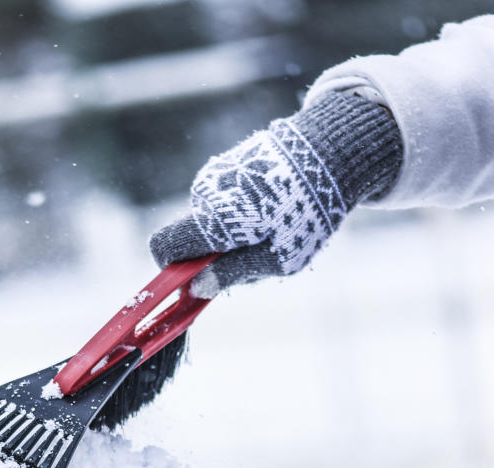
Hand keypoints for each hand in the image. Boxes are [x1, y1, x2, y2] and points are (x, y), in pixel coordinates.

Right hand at [150, 91, 401, 296]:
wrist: (330, 152)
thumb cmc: (306, 214)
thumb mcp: (276, 258)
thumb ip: (232, 274)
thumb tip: (196, 288)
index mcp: (212, 219)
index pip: (163, 247)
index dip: (172, 269)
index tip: (198, 280)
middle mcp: (204, 193)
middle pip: (192, 237)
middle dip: (214, 254)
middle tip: (258, 255)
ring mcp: (215, 175)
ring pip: (210, 219)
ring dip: (234, 233)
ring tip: (275, 226)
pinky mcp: (229, 163)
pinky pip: (224, 200)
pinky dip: (242, 212)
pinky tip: (275, 207)